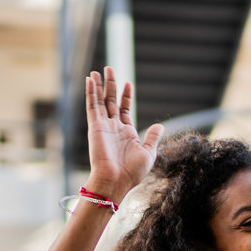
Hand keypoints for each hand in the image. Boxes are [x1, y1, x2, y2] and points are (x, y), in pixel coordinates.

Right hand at [84, 67, 162, 200]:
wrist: (115, 181)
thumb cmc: (132, 172)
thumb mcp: (148, 153)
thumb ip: (152, 138)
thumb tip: (159, 126)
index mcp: (126, 133)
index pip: (124, 109)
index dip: (126, 96)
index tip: (127, 83)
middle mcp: (113, 127)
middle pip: (110, 101)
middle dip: (110, 85)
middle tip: (109, 69)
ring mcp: (103, 126)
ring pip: (100, 100)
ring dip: (99, 85)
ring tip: (99, 71)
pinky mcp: (95, 127)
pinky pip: (92, 106)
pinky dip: (91, 92)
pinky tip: (91, 80)